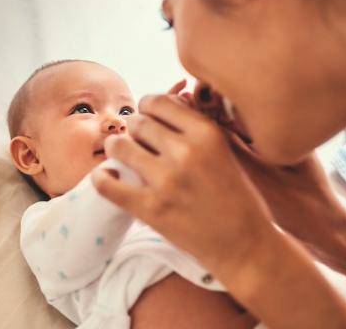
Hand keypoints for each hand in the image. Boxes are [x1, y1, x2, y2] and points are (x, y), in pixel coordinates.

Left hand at [92, 92, 274, 274]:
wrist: (243, 244)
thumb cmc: (235, 194)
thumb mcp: (223, 149)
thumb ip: (192, 125)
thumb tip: (156, 104)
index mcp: (206, 133)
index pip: (158, 102)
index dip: (147, 108)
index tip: (147, 118)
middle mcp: (185, 151)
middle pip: (138, 122)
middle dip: (134, 129)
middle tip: (138, 142)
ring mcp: (166, 180)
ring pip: (119, 146)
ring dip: (116, 148)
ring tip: (121, 155)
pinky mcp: (151, 208)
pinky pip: (107, 185)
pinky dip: (101, 178)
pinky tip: (106, 177)